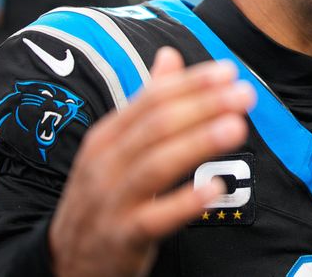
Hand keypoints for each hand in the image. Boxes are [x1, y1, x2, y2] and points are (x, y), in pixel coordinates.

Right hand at [48, 47, 254, 276]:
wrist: (67, 261)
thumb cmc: (104, 195)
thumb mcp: (116, 146)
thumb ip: (146, 103)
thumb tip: (169, 55)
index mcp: (108, 136)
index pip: (151, 100)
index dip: (191, 84)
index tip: (228, 71)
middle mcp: (105, 163)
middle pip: (156, 126)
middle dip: (202, 106)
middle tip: (243, 94)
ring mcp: (111, 200)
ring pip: (155, 165)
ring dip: (198, 143)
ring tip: (236, 127)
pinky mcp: (122, 236)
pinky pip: (154, 218)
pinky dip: (184, 203)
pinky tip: (215, 188)